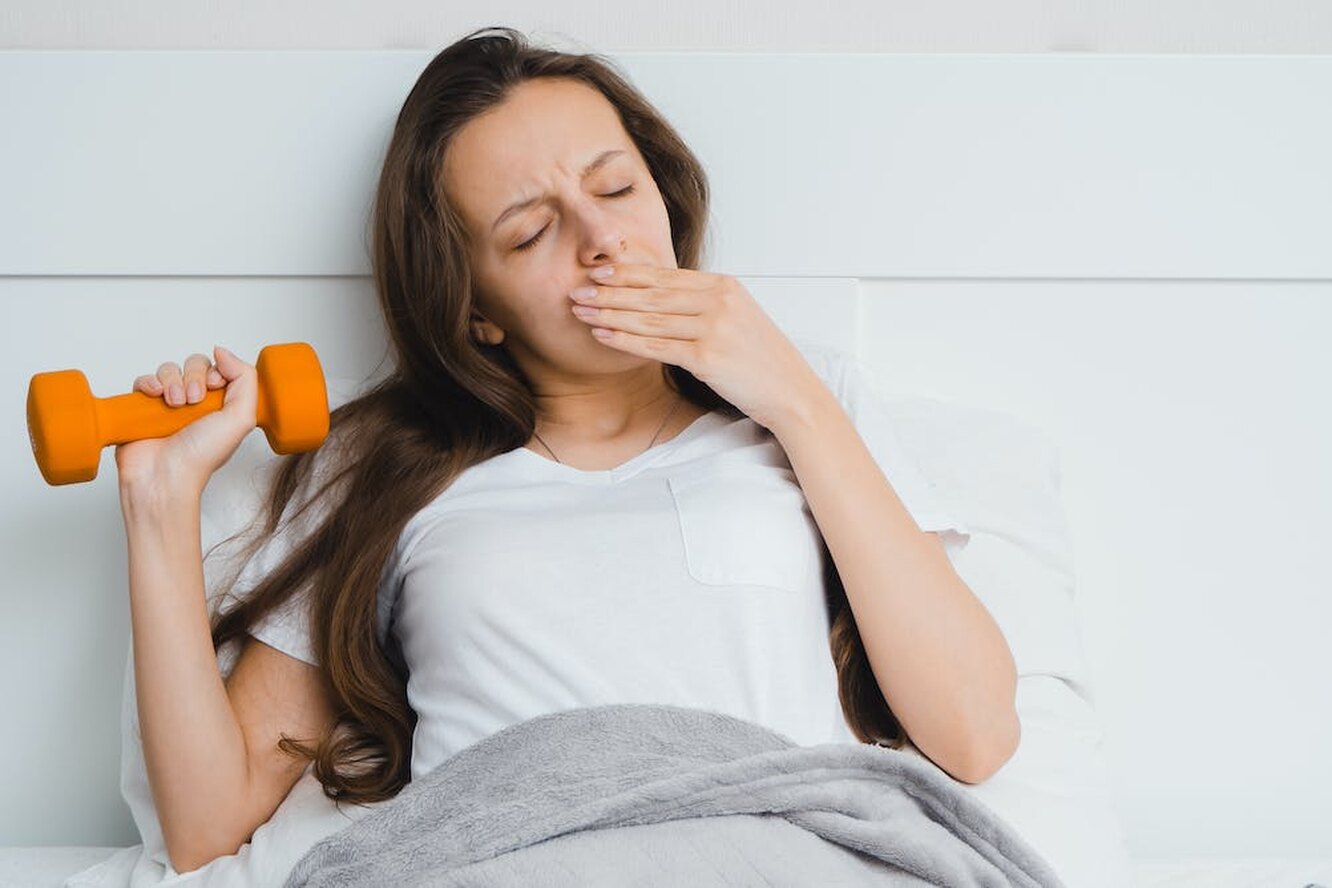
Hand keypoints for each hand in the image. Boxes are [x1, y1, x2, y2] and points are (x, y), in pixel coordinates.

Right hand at [114, 345, 258, 498]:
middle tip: (192, 400)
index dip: (216, 371)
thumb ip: (245, 379)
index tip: (214, 386)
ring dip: (173, 381)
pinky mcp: (142, 407)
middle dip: (194, 376)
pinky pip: (145, 380)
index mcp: (221, 404)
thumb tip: (223, 352)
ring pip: (169, 369)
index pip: (219, 368)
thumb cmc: (203, 455)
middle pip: (194, 364)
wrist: (165, 475)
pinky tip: (155, 396)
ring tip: (174, 403)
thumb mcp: (241, 417)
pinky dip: (149, 383)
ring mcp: (168, 404)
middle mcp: (195, 403)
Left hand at [568, 263, 826, 431]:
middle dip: (610, 292)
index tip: (597, 271)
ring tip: (580, 312)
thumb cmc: (761, 361)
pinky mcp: (707, 357)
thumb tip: (659, 297)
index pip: (665, 276)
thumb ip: (702, 304)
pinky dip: (625, 340)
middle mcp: (718, 301)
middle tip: (575, 291)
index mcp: (724, 286)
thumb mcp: (736, 318)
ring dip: (610, 315)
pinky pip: (656, 346)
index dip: (627, 273)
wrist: (792, 393)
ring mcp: (713, 328)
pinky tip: (602, 336)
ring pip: (649, 318)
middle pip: (652, 294)